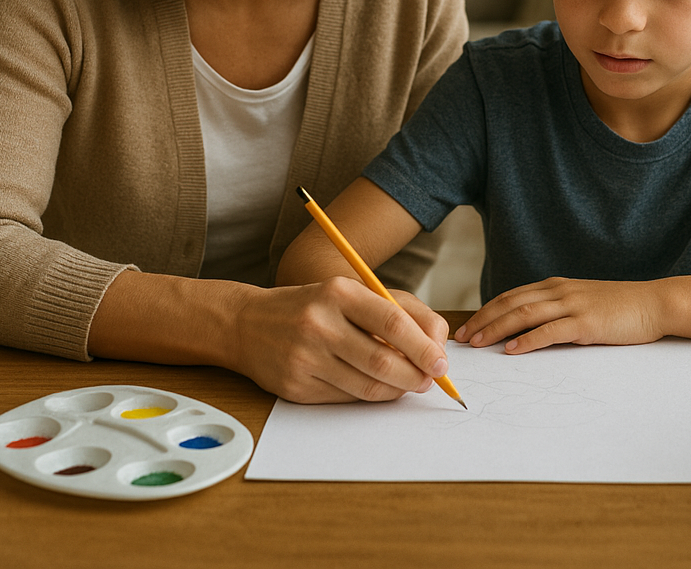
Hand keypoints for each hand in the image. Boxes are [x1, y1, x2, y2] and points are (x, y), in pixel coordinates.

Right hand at [230, 277, 449, 402]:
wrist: (248, 323)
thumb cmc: (315, 305)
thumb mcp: (354, 292)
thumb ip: (401, 311)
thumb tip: (437, 345)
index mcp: (339, 292)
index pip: (393, 323)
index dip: (423, 347)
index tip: (442, 363)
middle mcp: (320, 323)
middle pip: (383, 361)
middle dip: (416, 376)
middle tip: (431, 380)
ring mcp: (305, 357)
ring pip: (367, 386)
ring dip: (397, 391)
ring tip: (409, 384)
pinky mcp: (295, 386)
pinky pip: (346, 399)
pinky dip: (370, 397)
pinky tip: (378, 388)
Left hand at [453, 277, 662, 353]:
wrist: (653, 303)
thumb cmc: (619, 308)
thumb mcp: (581, 302)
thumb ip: (556, 310)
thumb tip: (528, 330)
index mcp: (555, 286)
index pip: (511, 296)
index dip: (486, 311)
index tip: (467, 327)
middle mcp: (559, 291)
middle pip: (510, 303)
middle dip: (482, 320)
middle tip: (461, 338)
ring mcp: (572, 305)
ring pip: (524, 314)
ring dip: (496, 329)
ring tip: (478, 343)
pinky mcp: (585, 322)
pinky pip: (549, 331)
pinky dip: (527, 340)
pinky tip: (512, 350)